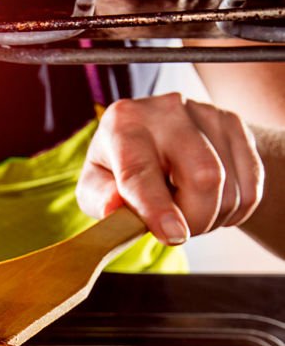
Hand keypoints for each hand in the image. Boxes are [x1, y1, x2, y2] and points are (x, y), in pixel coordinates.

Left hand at [76, 92, 264, 245]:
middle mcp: (166, 110)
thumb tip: (113, 206)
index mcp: (123, 124)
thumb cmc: (119, 167)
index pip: (142, 171)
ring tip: (188, 213)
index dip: (158, 208)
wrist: (158, 140)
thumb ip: (99, 198)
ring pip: (229, 186)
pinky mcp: (233, 125)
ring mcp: (206, 113)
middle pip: (204, 177)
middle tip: (176, 231)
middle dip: (195, 220)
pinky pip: (251, 184)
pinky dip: (234, 209)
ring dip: (212, 218)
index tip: (173, 235)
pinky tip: (210, 204)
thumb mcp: (95, 184)